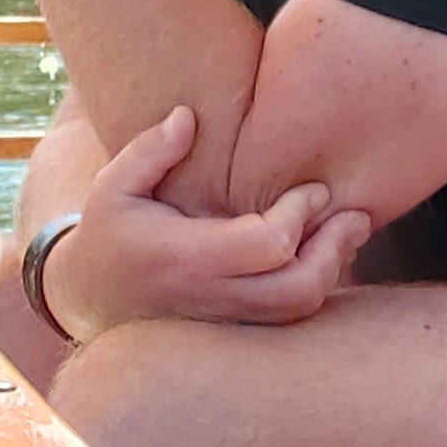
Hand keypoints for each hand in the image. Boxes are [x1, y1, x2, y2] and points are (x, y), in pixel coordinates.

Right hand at [45, 105, 372, 340]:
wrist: (92, 298)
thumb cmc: (110, 233)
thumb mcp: (112, 187)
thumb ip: (149, 151)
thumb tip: (187, 117)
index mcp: (187, 257)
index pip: (268, 245)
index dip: (300, 215)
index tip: (314, 189)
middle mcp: (212, 295)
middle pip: (298, 290)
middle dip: (335, 249)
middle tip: (354, 214)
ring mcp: (227, 319)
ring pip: (299, 311)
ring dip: (334, 270)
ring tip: (350, 230)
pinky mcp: (238, 328)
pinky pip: (290, 318)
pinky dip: (318, 287)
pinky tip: (327, 253)